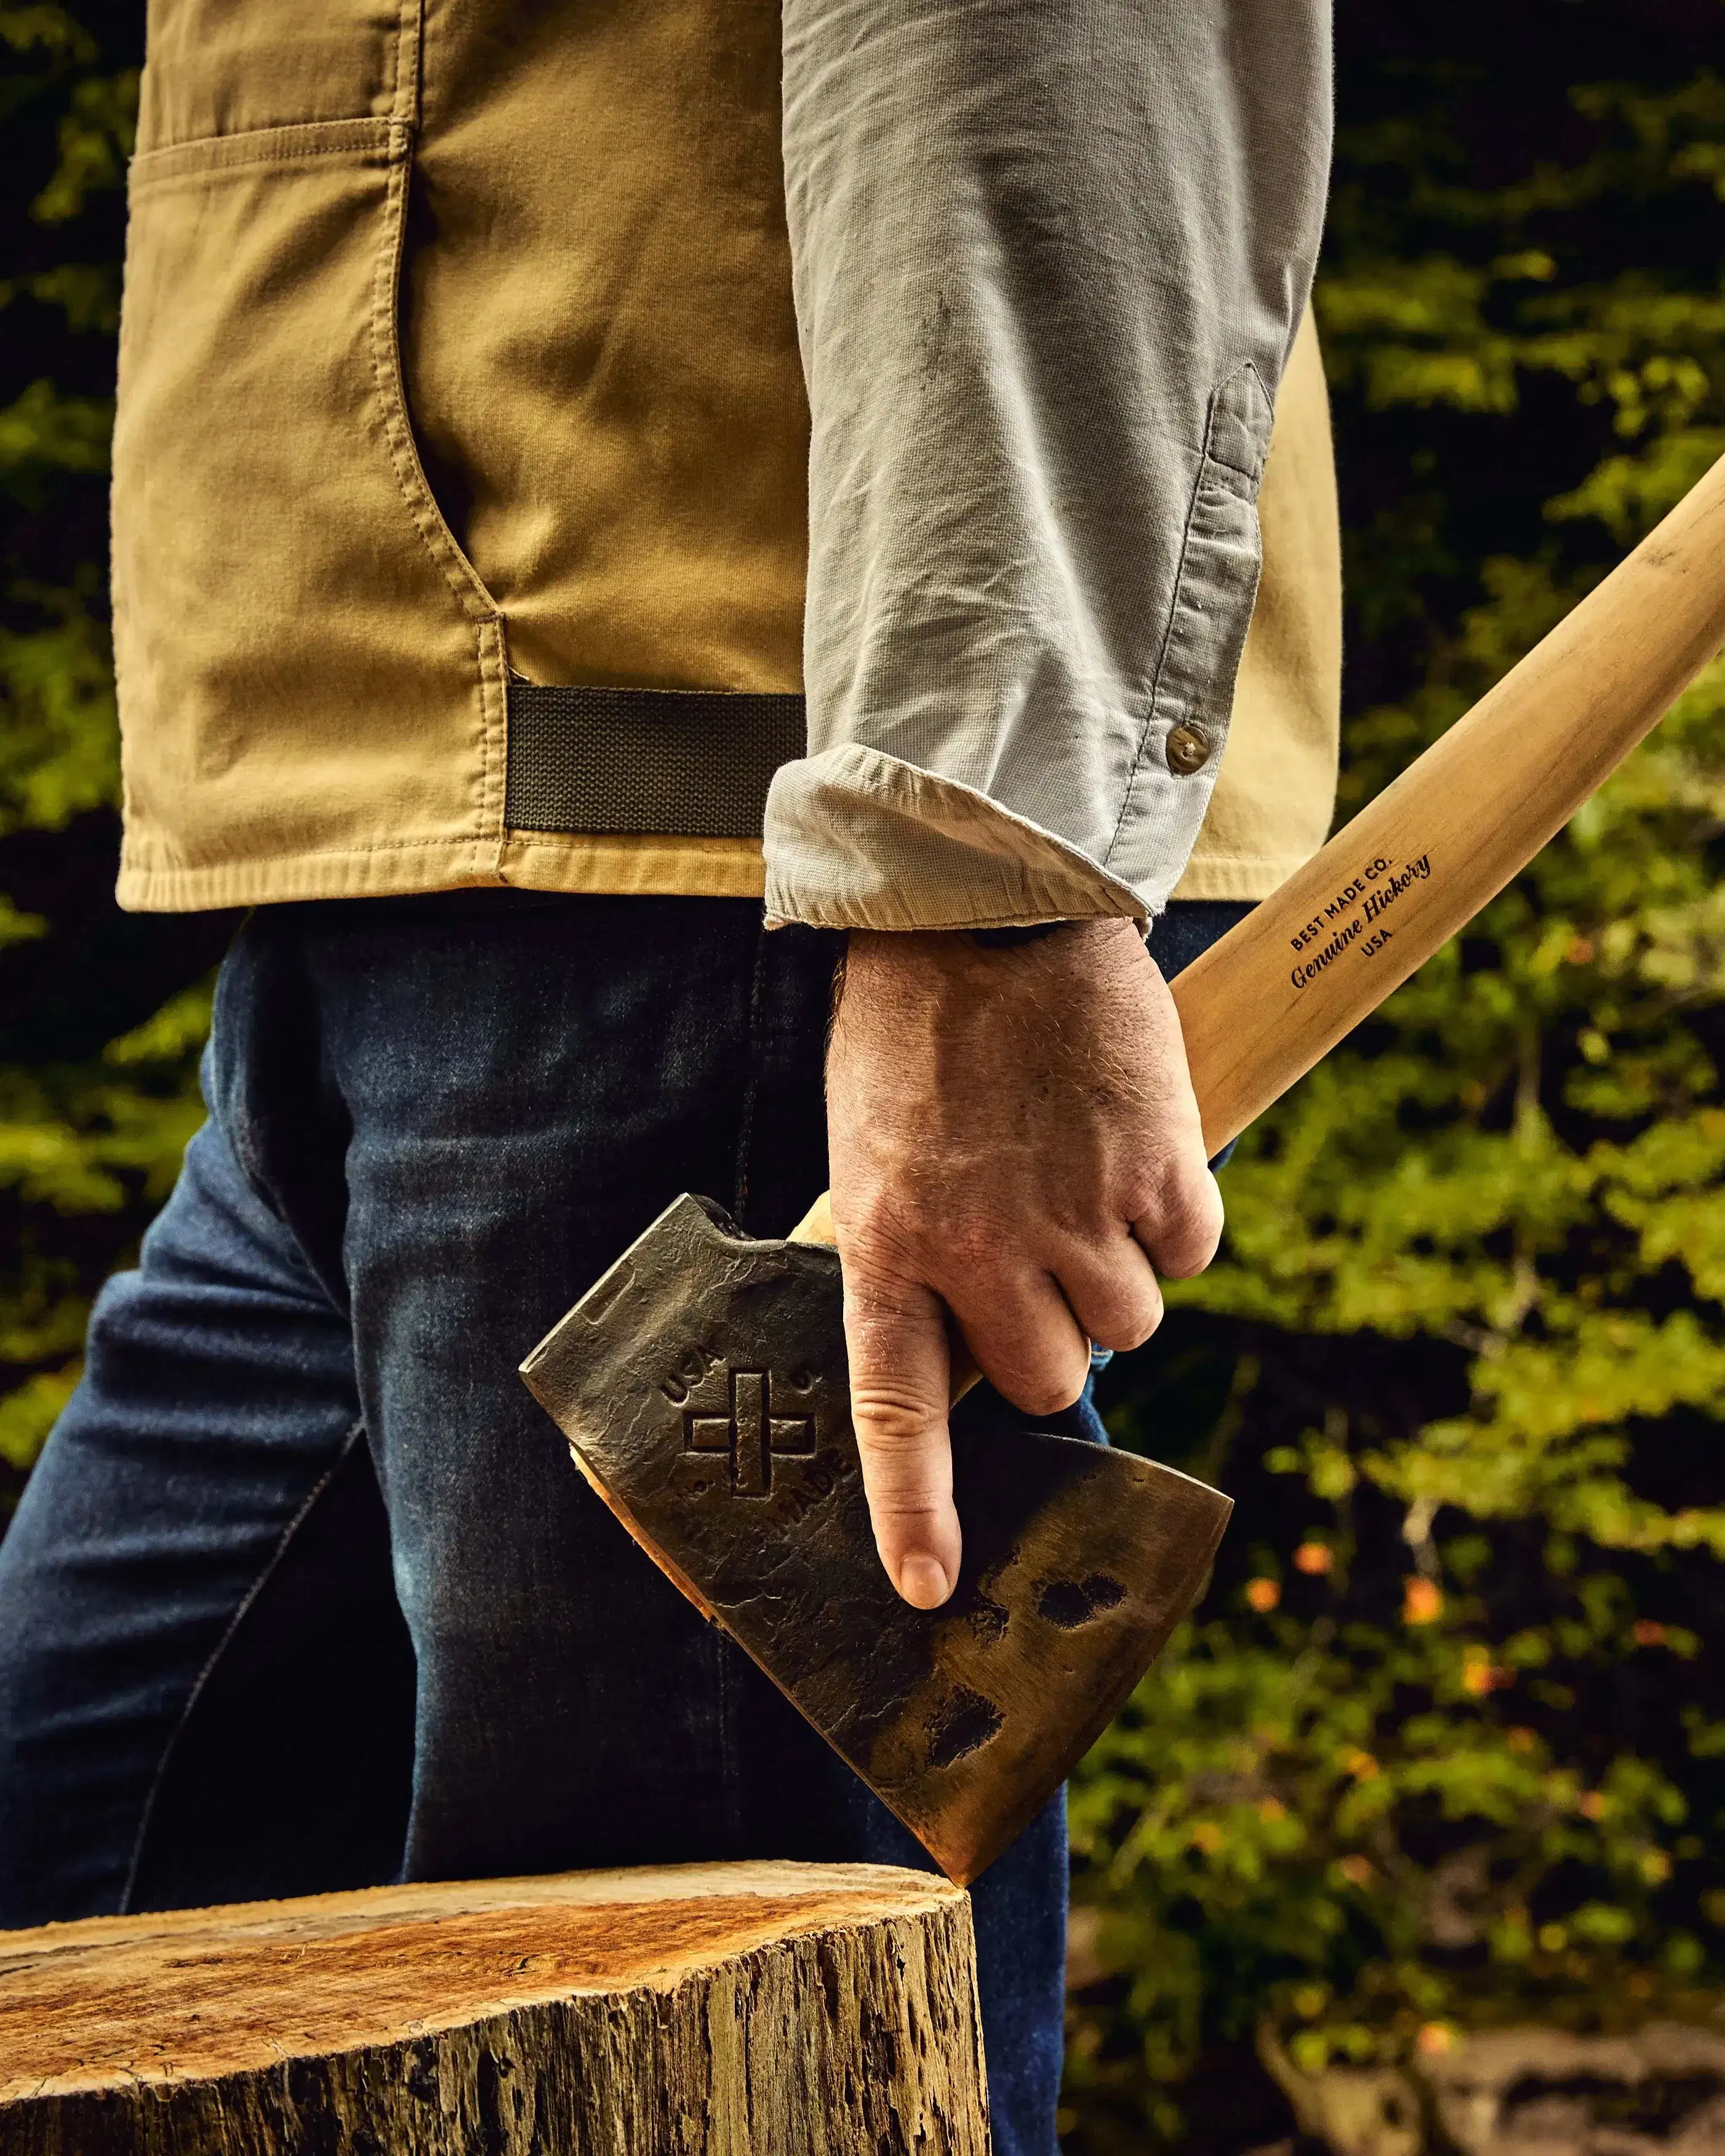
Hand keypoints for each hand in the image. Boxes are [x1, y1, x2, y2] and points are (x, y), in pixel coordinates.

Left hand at [825, 918, 1221, 1608]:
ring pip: (1129, 1322)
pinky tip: (1131, 1150)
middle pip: (1046, 1375)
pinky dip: (1174, 1217)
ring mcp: (1074, 1210)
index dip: (914, 1508)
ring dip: (1116, 1270)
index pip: (898, 1409)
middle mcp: (980, 1246)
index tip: (927, 1590)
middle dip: (1050, 1334)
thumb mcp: (876, 1151)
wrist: (989, 907)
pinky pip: (1193, 1252)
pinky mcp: (1155, 1165)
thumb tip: (966, 1351)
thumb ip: (915, 1255)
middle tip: (1037, 1258)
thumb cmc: (918, 1032)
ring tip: (1079, 1178)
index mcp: (889, 1241)